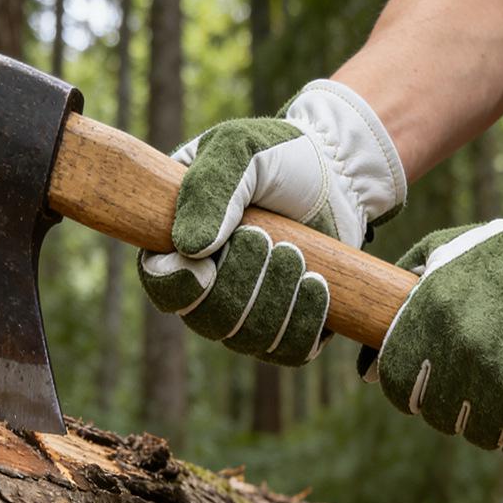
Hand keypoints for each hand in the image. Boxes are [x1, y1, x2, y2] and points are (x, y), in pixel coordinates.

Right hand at [139, 80, 405, 364]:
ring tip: (297, 255)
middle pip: (210, 320)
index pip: (163, 288)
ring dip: (276, 301)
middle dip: (243, 285)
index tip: (206, 266)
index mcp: (180, 245)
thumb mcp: (240, 151)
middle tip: (274, 243)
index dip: (179, 287)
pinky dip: (303, 324)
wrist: (340, 173)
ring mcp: (251, 311)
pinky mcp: (292, 324)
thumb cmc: (281, 157)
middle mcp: (210, 287)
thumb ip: (210, 190)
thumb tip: (190, 250)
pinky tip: (318, 286)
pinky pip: (289, 350)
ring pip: (249, 339)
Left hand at [358, 160, 502, 460]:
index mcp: (428, 320)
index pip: (398, 386)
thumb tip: (366, 373)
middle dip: (453, 401)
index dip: (412, 388)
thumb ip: (397, 302)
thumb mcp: (441, 252)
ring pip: (479, 433)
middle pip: (438, 414)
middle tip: (479, 378)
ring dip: (491, 418)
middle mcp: (460, 357)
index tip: (428, 382)